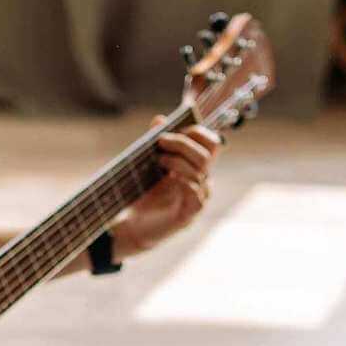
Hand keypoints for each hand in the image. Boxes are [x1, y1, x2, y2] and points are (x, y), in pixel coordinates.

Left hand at [112, 123, 220, 259]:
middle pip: (206, 154)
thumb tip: (159, 119)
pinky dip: (184, 180)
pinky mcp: (190, 214)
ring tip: (158, 160)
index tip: (174, 129)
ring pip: (201, 171)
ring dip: (178, 160)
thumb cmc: (143, 194)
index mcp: (195, 166)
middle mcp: (201, 181)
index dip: (198, 132)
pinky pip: (196, 193)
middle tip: (161, 141)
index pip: (211, 143)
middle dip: (183, 143)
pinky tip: (169, 177)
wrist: (133, 226)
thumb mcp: (148, 165)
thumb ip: (156, 144)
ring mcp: (198, 198)